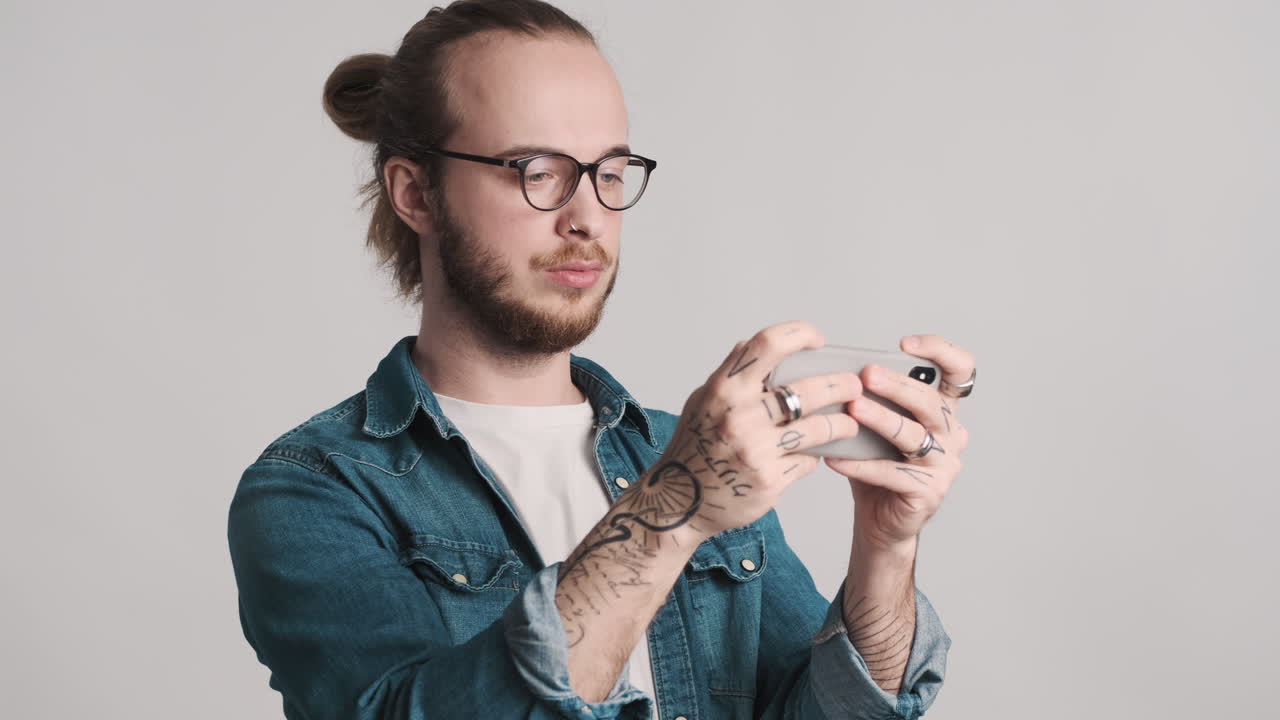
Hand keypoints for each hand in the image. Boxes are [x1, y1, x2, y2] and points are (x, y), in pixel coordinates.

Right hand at [622, 321, 863, 544]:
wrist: (679, 503)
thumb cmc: (693, 447)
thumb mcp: (701, 402)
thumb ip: (730, 376)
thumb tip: (753, 345)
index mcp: (723, 390)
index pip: (768, 345)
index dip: (800, 335)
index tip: (817, 340)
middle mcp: (739, 417)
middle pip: (806, 390)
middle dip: (839, 385)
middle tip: (853, 385)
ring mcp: (756, 450)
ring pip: (818, 428)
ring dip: (841, 424)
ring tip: (849, 422)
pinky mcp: (770, 480)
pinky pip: (808, 461)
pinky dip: (815, 455)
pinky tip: (816, 453)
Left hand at [825, 334, 973, 551]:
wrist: (880, 521)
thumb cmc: (877, 465)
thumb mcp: (874, 427)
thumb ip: (868, 401)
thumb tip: (837, 374)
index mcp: (943, 410)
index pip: (959, 371)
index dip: (940, 351)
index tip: (905, 344)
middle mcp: (952, 434)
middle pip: (931, 402)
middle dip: (898, 385)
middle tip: (868, 374)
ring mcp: (945, 465)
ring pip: (914, 436)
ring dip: (882, 419)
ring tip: (853, 409)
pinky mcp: (929, 491)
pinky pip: (892, 473)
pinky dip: (861, 465)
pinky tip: (835, 459)